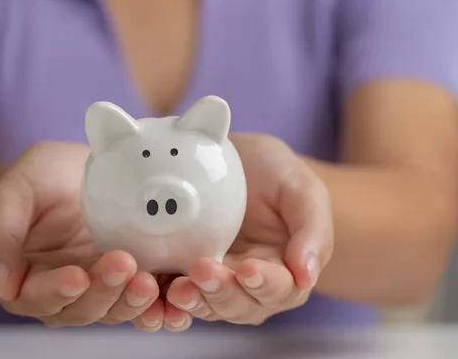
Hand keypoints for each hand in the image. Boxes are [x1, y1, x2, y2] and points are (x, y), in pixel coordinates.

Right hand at [0, 142, 162, 329]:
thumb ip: (0, 232)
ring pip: (115, 309)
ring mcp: (102, 286)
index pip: (36, 296)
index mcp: (28, 277)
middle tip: (122, 264)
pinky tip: (175, 297)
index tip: (76, 275)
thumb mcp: (16, 189)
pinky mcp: (132, 278)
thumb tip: (3, 285)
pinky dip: (162, 306)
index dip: (55, 291)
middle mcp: (65, 290)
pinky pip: (147, 301)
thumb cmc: (41, 178)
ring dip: (133, 302)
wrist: (77, 172)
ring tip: (148, 281)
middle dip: (103, 293)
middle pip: (81, 309)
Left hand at [166, 133, 333, 326]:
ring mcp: (218, 280)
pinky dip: (168, 298)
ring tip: (179, 286)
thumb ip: (311, 230)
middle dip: (223, 292)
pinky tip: (156, 291)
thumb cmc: (277, 174)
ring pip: (208, 305)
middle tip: (204, 271)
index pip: (281, 289)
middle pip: (241, 304)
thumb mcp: (302, 190)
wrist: (240, 162)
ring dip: (194, 300)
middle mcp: (251, 284)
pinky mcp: (186, 271)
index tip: (249, 268)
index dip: (266, 284)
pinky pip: (178, 293)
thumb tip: (307, 274)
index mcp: (286, 269)